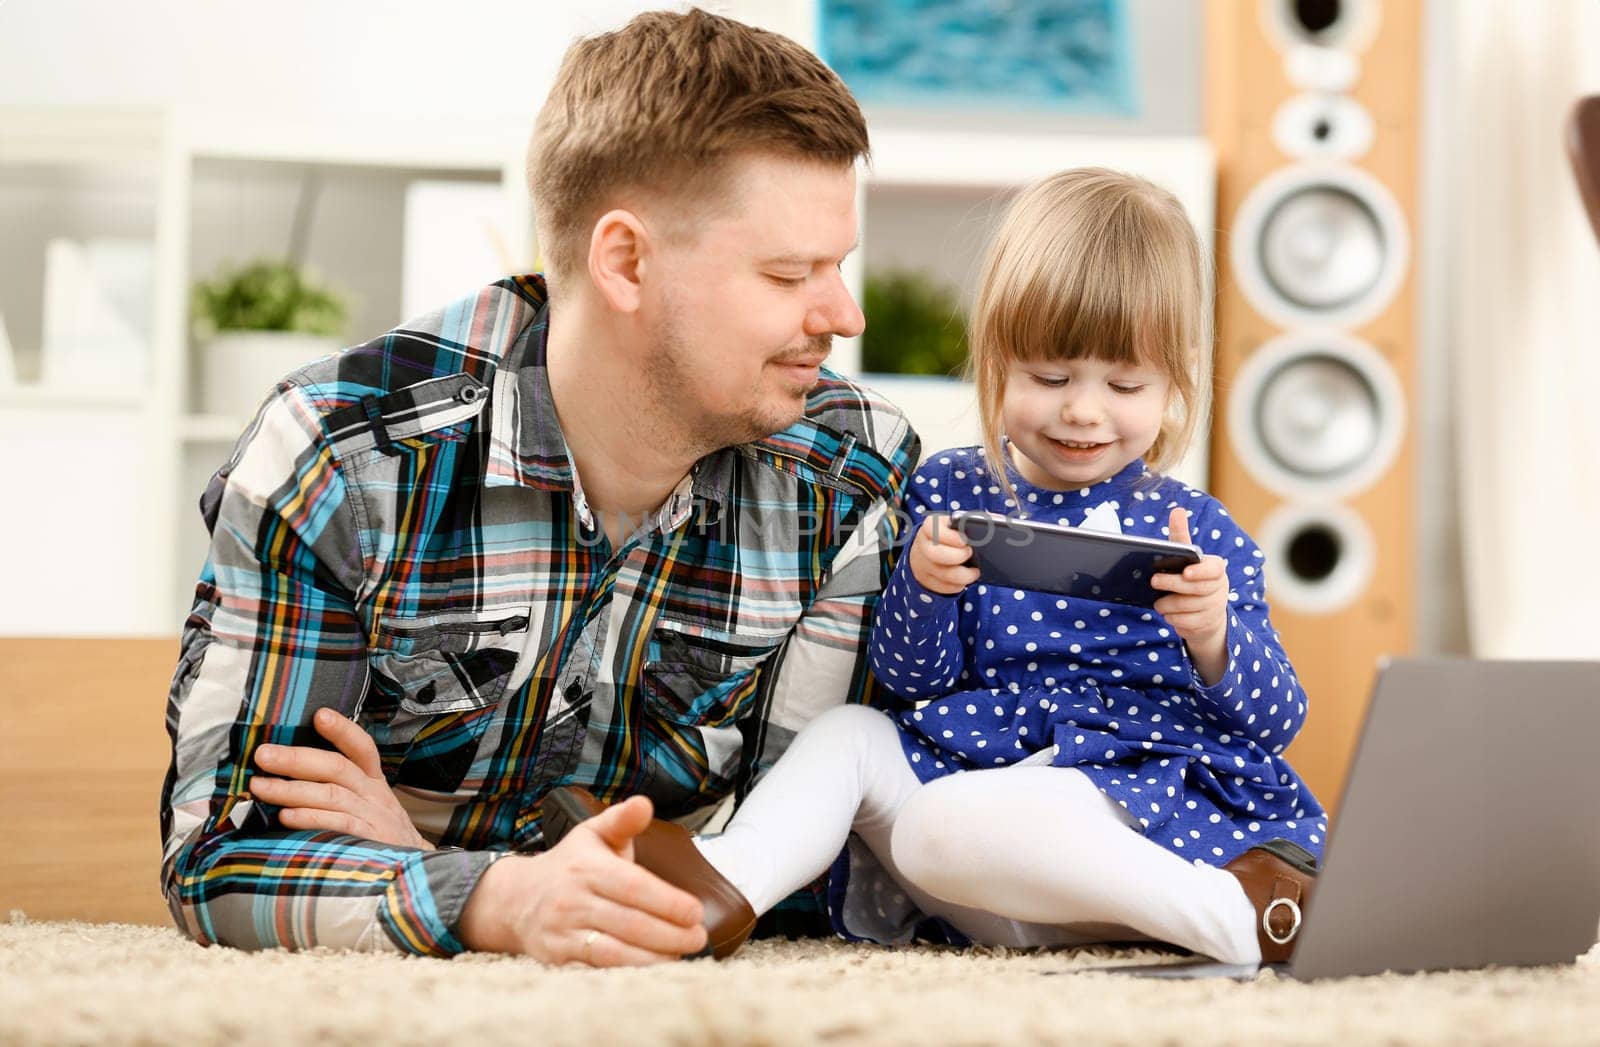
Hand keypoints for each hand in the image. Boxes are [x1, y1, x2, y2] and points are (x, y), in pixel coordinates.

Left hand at [248, 707, 431, 850]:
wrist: (412, 874)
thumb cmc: (378, 836)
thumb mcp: (368, 805)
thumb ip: (337, 788)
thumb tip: (286, 772)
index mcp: (373, 782)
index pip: (361, 747)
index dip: (342, 729)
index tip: (319, 715)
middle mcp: (374, 795)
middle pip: (337, 767)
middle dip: (296, 758)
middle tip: (263, 754)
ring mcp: (373, 818)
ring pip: (331, 794)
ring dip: (292, 789)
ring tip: (260, 786)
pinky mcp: (369, 842)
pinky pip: (337, 825)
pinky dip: (310, 819)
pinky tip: (285, 817)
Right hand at [457, 795, 707, 965]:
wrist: (515, 898)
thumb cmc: (569, 865)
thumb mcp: (592, 834)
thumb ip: (622, 820)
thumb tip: (644, 803)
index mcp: (587, 867)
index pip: (633, 887)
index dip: (668, 902)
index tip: (696, 912)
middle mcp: (572, 900)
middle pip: (630, 924)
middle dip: (670, 935)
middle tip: (698, 938)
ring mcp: (562, 933)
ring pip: (613, 953)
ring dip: (652, 959)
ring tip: (680, 955)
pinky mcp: (556, 960)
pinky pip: (594, 972)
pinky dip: (624, 975)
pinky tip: (650, 973)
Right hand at [909, 515, 980, 594]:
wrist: (929, 551)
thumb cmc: (951, 535)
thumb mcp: (959, 523)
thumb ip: (976, 520)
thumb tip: (998, 521)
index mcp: (931, 526)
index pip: (933, 528)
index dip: (950, 536)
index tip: (965, 541)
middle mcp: (923, 545)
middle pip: (935, 554)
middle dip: (957, 556)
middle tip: (971, 554)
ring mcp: (923, 564)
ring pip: (943, 574)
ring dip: (964, 575)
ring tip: (975, 571)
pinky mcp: (927, 580)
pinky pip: (944, 587)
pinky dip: (958, 585)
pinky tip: (966, 580)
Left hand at [1151, 507, 1229, 685]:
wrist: (1204, 614)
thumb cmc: (1191, 578)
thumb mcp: (1186, 558)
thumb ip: (1181, 536)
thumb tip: (1177, 510)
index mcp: (1216, 569)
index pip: (1213, 569)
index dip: (1200, 571)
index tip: (1185, 571)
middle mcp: (1220, 588)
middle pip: (1195, 589)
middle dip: (1172, 586)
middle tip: (1154, 582)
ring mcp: (1216, 608)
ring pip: (1187, 608)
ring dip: (1168, 605)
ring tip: (1158, 602)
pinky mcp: (1207, 625)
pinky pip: (1185, 623)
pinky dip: (1173, 619)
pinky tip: (1168, 614)